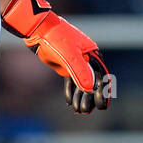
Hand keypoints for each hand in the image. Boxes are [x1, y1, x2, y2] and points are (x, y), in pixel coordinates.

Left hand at [2, 0, 110, 114]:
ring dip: (81, 97)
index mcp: (92, 54)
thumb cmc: (55, 39)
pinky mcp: (65, 65)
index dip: (104, 92)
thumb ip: (80, 71)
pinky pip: (71, 81)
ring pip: (81, 83)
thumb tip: (91, 89)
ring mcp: (75, 62)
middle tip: (87, 111)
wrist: (38, 30)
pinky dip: (71, 92)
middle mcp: (86, 59)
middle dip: (91, 98)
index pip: (102, 76)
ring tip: (79, 111)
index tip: (102, 106)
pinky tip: (69, 103)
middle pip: (93, 82)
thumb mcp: (69, 55)